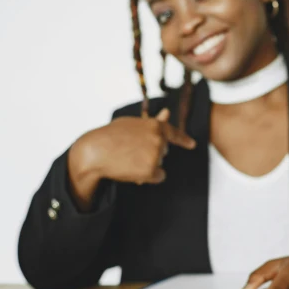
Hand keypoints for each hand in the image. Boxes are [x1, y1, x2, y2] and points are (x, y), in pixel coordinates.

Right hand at [68, 108, 195, 208]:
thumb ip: (152, 121)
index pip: (174, 133)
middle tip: (130, 151)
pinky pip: (158, 176)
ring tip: (128, 159)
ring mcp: (156, 155)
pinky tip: (133, 170)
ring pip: (160, 164)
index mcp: (156, 126)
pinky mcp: (152, 170)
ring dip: (148, 165)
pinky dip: (148, 177)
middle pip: (164, 151)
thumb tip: (167, 112)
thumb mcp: (132, 124)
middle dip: (151, 153)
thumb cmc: (111, 136)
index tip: (192, 144)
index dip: (184, 139)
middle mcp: (160, 140)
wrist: (96, 151)